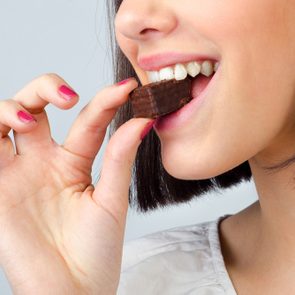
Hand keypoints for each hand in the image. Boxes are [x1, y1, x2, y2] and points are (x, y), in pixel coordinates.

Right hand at [0, 74, 152, 293]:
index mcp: (73, 163)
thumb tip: (143, 120)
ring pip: (3, 120)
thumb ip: (121, 158)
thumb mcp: (112, 199)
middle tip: (69, 97)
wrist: (73, 293)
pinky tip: (3, 127)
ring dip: (10, 107)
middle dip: (46, 89)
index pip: (88, 120)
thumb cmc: (95, 251)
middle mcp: (43, 162)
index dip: (105, 101)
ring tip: (26, 119)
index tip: (127, 89)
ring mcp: (16, 173)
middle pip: (36, 106)